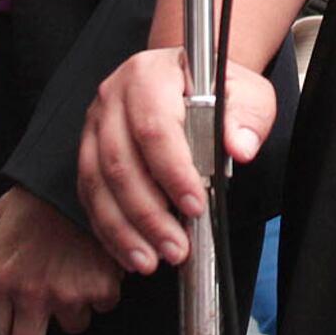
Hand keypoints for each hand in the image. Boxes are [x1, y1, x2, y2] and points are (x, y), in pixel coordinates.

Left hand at [0, 192, 121, 334]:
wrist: (77, 181)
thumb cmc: (38, 197)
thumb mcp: (0, 217)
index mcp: (0, 280)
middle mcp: (31, 294)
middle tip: (37, 334)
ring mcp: (68, 294)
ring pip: (73, 326)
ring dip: (73, 308)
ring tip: (73, 275)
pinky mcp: (100, 288)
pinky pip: (103, 305)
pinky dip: (101, 290)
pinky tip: (94, 266)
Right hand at [72, 48, 276, 275]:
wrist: (189, 82)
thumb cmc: (217, 89)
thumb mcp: (246, 93)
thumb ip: (247, 118)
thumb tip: (239, 147)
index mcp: (150, 74)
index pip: (155, 127)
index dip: (173, 172)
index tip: (195, 205)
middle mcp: (113, 96)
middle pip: (120, 162)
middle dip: (148, 214)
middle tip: (176, 247)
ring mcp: (95, 124)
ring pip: (98, 183)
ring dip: (124, 229)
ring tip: (151, 260)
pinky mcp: (89, 150)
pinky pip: (90, 195)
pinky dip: (109, 229)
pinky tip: (131, 251)